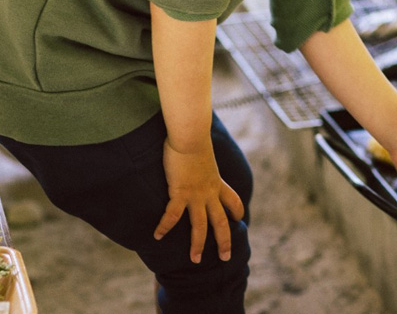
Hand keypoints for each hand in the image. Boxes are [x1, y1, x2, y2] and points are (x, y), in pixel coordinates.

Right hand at [155, 140, 244, 263]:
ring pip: (201, 226)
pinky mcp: (180, 193)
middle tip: (227, 257)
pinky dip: (165, 227)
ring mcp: (196, 195)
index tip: (239, 219)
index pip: (233, 199)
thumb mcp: (203, 152)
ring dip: (198, 245)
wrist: (190, 135)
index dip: (237, 210)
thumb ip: (200, 158)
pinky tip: (157, 236)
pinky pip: (172, 216)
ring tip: (196, 260)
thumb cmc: (193, 138)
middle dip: (224, 241)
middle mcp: (209, 192)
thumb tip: (195, 151)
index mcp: (217, 182)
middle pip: (221, 222)